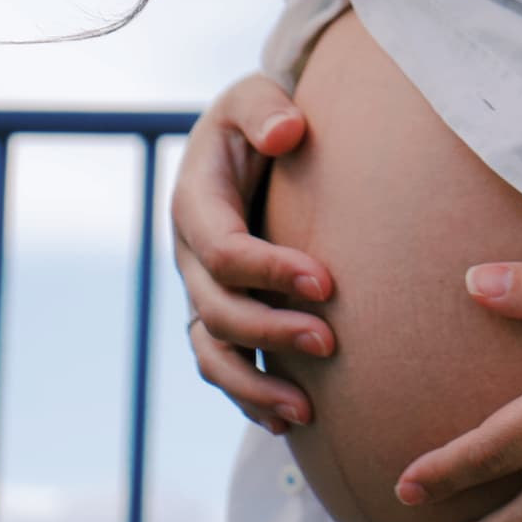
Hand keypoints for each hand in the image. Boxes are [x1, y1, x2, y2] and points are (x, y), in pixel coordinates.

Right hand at [172, 72, 335, 434]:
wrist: (255, 141)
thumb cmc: (262, 117)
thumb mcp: (257, 97)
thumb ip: (267, 109)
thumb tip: (288, 131)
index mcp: (194, 204)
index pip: (223, 251)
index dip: (270, 272)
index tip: (327, 281)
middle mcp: (190, 256)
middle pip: (217, 311)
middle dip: (271, 332)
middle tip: (330, 342)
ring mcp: (203, 291)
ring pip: (212, 354)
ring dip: (255, 387)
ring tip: (306, 413)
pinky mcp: (223, 314)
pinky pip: (224, 368)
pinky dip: (250, 398)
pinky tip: (291, 424)